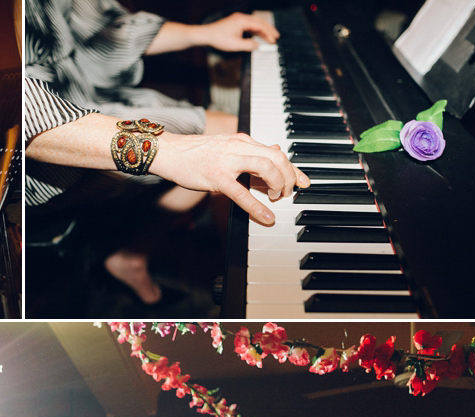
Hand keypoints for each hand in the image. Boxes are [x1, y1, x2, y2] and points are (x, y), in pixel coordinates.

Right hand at [151, 133, 308, 226]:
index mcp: (243, 141)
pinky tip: (266, 217)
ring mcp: (228, 161)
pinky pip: (242, 193)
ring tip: (277, 199)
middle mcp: (240, 146)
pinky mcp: (217, 177)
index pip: (277, 152)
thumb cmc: (196, 154)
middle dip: (288, 177)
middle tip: (287, 193)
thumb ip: (250, 153)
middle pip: (277, 157)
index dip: (293, 168)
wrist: (170, 152)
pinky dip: (257, 207)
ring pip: (266, 168)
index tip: (304, 181)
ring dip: (278, 185)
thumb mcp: (227, 149)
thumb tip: (274, 152)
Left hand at [192, 13, 278, 52]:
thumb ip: (248, 45)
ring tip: (269, 37)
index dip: (268, 33)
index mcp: (243, 21)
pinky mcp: (236, 23)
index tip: (273, 40)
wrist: (206, 35)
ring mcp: (239, 20)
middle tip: (276, 36)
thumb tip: (257, 46)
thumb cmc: (218, 39)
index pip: (259, 26)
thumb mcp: (235, 45)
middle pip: (259, 22)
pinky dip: (255, 31)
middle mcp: (242, 18)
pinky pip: (249, 26)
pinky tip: (258, 37)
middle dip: (269, 29)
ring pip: (255, 23)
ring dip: (262, 30)